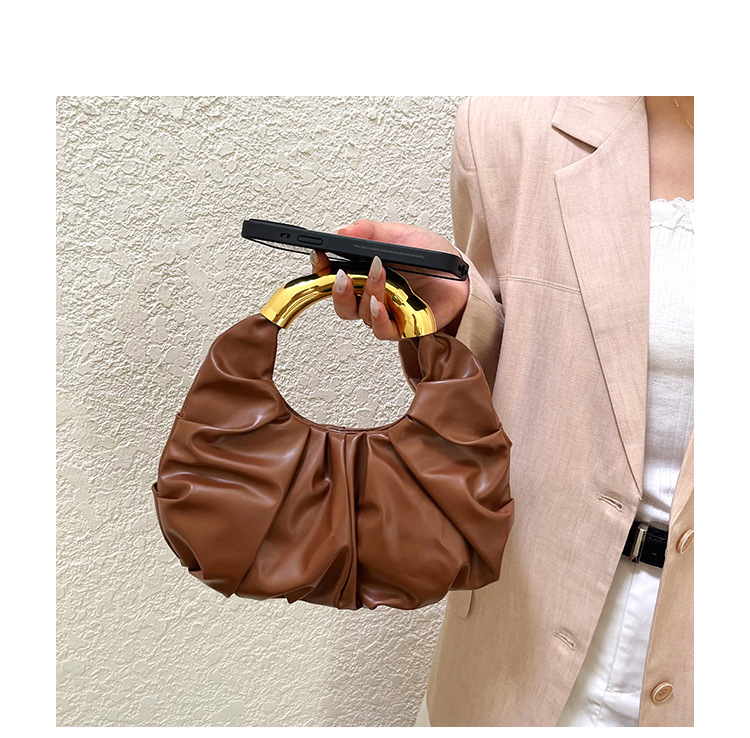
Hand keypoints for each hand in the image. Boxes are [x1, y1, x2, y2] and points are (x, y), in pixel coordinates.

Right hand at [310, 220, 469, 340]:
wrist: (461, 277)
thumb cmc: (432, 259)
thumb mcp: (400, 235)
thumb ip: (370, 232)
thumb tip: (343, 230)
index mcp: (364, 271)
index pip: (332, 274)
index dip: (321, 268)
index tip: (319, 257)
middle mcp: (370, 294)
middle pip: (340, 301)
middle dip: (336, 289)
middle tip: (343, 275)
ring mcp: (385, 312)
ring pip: (359, 313)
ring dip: (366, 294)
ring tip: (379, 274)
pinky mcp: (401, 327)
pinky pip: (381, 330)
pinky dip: (377, 317)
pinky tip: (380, 304)